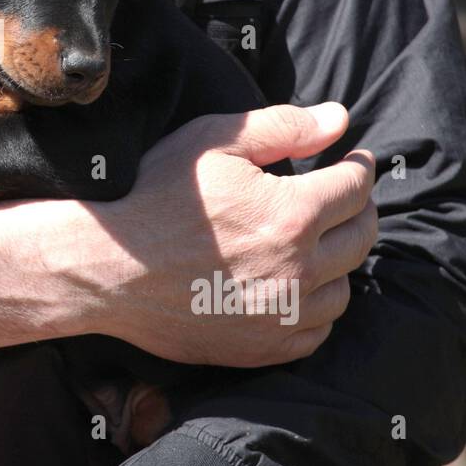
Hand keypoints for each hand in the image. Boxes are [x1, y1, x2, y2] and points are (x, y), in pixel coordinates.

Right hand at [0, 103, 376, 366]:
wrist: (105, 266)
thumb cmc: (154, 194)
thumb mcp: (213, 141)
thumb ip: (283, 126)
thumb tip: (340, 118)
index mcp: (291, 213)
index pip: (356, 189)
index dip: (359, 168)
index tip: (353, 161)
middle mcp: (298, 268)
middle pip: (361, 238)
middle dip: (359, 210)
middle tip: (343, 197)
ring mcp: (282, 314)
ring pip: (343, 288)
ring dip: (338, 261)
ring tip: (318, 242)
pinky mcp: (262, 347)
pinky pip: (315, 331)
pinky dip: (315, 307)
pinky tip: (295, 286)